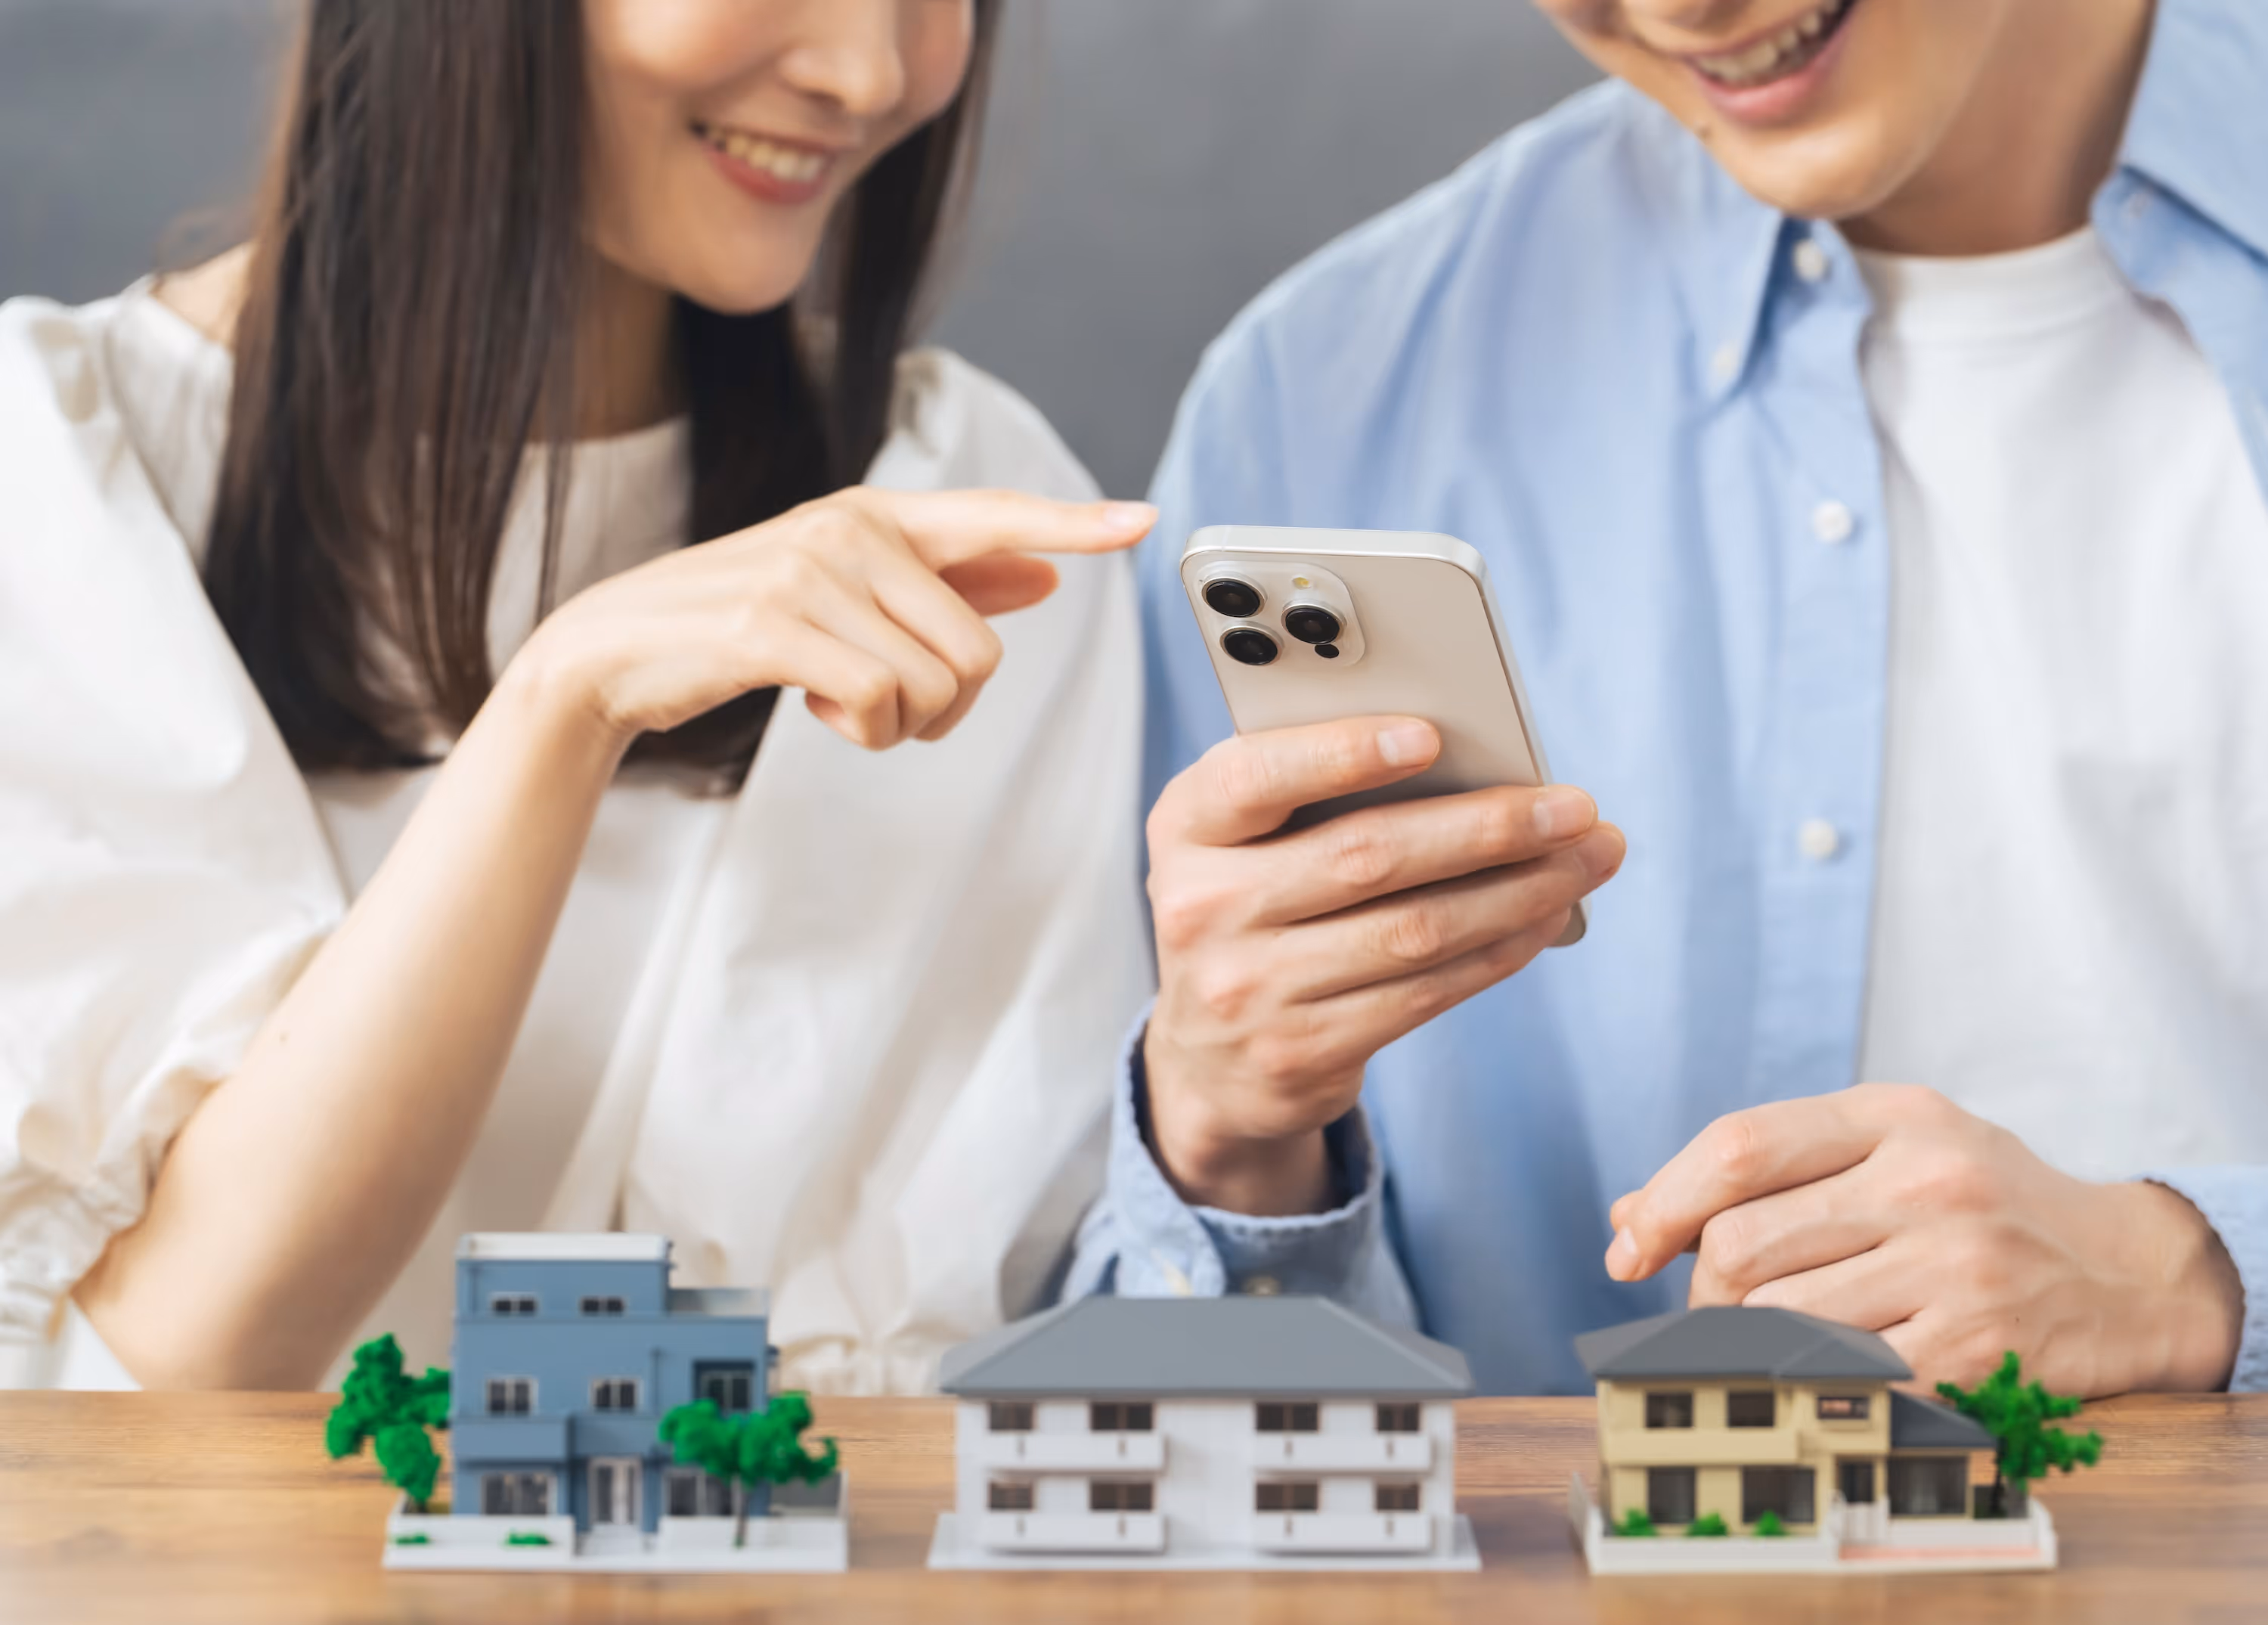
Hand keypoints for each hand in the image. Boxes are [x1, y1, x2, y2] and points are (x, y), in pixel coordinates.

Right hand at [510, 487, 1153, 751]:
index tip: (1143, 522)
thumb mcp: (847, 596)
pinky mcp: (774, 625)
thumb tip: (1045, 579)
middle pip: (979, 649)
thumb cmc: (742, 627)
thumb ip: (945, 583)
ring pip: (932, 683)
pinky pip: (875, 703)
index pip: (995, 514)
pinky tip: (813, 710)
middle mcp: (850, 529)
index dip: (1072, 522)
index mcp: (875, 515)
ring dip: (898, 724)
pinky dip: (859, 731)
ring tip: (838, 703)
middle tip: (886, 707)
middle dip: (948, 705)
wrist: (616, 653)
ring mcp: (810, 572)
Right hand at [1142, 717, 1625, 1215]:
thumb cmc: (1253, 908)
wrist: (1210, 1060)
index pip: (1254, 777)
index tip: (1431, 735)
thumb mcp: (1243, 842)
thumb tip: (1472, 763)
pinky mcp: (1299, 1053)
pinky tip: (1545, 918)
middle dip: (1488, 827)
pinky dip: (1499, 950)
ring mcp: (1248, 989)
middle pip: (1366, 857)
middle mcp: (1203, 908)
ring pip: (1413, 930)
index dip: (1341, 753)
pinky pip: (1423, 993)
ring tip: (1588, 858)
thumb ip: (1312, 795)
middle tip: (1574, 806)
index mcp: (1186, 827)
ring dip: (1520, 892)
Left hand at [1604, 1082, 2243, 1395]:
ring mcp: (1954, 1268)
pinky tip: (1828, 1365)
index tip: (1627, 1248)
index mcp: (1896, 1115)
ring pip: (1777, 1318)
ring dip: (1747, 1339)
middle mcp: (1926, 1182)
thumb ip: (1766, 1171)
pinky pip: (1840, 1375)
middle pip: (1742, 1244)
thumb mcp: (1888, 1149)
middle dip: (1704, 1286)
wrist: (2127, 1271)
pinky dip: (1811, 1377)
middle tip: (1717, 1304)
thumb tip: (1628, 1215)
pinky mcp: (1975, 1349)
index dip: (1663, 1203)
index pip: (1740, 1147)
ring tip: (1773, 1333)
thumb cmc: (1982, 1204)